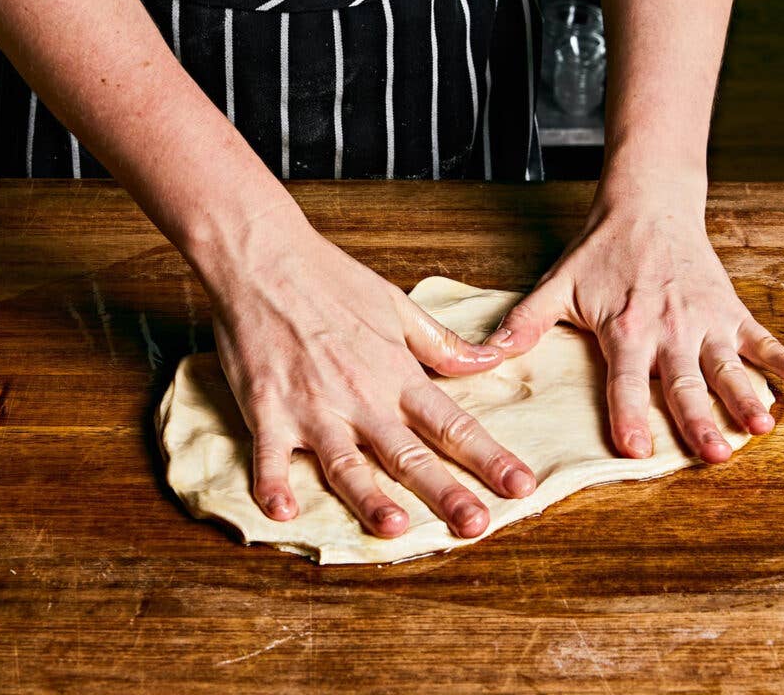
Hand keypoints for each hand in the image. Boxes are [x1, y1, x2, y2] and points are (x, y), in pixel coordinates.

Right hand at [199, 206, 536, 538]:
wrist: (263, 257)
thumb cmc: (328, 277)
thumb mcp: (396, 305)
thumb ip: (441, 344)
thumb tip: (491, 360)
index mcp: (395, 373)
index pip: (453, 423)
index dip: (490, 458)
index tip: (520, 487)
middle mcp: (360, 396)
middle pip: (409, 454)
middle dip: (446, 492)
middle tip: (476, 525)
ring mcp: (311, 406)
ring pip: (345, 463)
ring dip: (368, 497)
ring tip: (395, 527)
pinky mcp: (266, 409)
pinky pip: (268, 456)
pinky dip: (272, 483)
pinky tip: (282, 514)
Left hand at [483, 176, 783, 462]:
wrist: (646, 204)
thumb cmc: (598, 252)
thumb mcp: (555, 285)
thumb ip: (523, 323)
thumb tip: (485, 357)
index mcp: (624, 328)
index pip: (624, 380)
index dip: (628, 414)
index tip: (634, 449)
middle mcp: (667, 329)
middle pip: (683, 382)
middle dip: (698, 419)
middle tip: (713, 454)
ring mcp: (703, 319)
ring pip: (726, 365)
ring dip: (746, 395)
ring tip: (761, 425)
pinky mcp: (728, 308)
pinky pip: (760, 336)